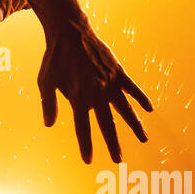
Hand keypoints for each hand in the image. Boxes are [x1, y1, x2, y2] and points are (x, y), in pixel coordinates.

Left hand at [37, 13, 152, 163]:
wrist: (69, 32)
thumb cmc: (54, 58)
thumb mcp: (45, 81)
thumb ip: (49, 103)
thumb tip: (49, 125)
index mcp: (77, 97)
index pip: (82, 127)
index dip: (85, 145)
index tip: (88, 161)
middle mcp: (96, 93)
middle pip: (107, 124)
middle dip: (113, 144)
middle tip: (118, 160)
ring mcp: (109, 82)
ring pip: (125, 109)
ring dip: (135, 125)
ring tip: (144, 140)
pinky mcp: (118, 71)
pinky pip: (132, 87)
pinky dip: (141, 98)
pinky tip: (149, 109)